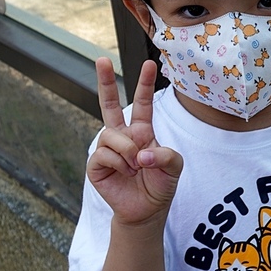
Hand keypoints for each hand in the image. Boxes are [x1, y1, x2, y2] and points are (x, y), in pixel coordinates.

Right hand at [87, 57, 182, 226]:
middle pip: (110, 104)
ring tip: (136, 166)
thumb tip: (140, 153)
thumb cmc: (160, 185)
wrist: (146, 210)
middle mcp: (122, 136)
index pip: (142, 102)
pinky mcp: (96, 164)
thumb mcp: (174, 166)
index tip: (150, 63)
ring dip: (127, 151)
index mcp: (142, 131)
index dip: (144, 84)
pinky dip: (119, 163)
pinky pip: (103, 154)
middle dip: (105, 81)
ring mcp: (107, 148)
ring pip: (111, 134)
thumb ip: (165, 154)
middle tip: (101, 59)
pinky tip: (125, 172)